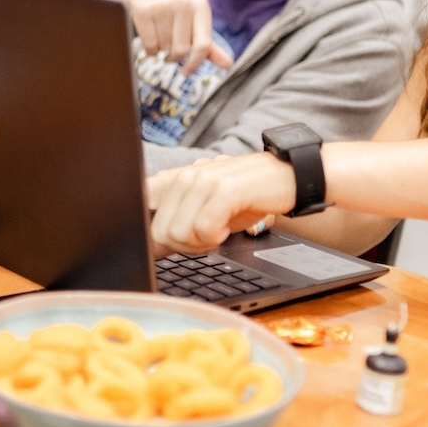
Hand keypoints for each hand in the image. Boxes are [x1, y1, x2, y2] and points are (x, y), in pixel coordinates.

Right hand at [121, 0, 231, 74]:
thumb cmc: (175, 12)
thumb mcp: (195, 24)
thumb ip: (210, 46)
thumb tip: (228, 65)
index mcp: (200, 5)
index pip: (203, 45)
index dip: (195, 63)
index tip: (186, 72)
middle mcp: (183, 2)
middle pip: (181, 49)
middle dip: (173, 57)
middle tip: (169, 53)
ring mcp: (163, 4)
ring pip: (163, 48)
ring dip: (160, 51)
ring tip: (159, 38)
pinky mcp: (144, 9)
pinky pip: (149, 44)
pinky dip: (149, 49)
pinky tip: (150, 37)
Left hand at [147, 152, 295, 253]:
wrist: (286, 177)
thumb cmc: (246, 196)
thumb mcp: (205, 207)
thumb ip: (176, 222)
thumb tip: (153, 249)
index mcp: (174, 180)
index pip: (140, 209)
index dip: (151, 238)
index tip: (167, 248)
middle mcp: (183, 177)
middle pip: (159, 233)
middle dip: (183, 246)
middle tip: (206, 239)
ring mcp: (202, 181)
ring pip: (178, 233)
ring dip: (200, 243)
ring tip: (218, 231)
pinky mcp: (223, 190)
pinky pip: (203, 229)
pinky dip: (216, 238)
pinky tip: (227, 229)